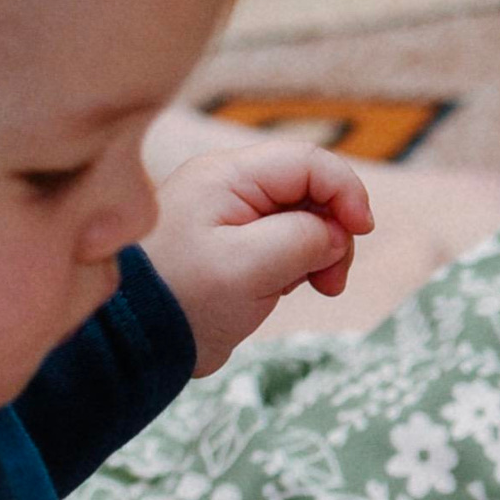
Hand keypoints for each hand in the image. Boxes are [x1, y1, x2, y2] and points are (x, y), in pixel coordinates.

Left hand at [149, 142, 376, 372]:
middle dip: (335, 230)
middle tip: (331, 279)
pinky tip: (294, 288)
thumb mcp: (249, 265)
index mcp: (228, 176)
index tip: (363, 231)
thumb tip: (334, 235)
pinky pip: (289, 245)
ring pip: (306, 220)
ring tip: (318, 288)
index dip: (346, 191)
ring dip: (324, 252)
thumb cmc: (184, 297)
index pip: (308, 162)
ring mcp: (236, 219)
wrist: (136, 337)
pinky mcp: (240, 250)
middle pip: (311, 190)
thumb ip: (302, 239)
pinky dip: (305, 265)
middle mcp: (232, 188)